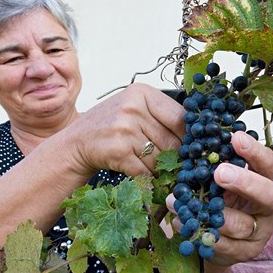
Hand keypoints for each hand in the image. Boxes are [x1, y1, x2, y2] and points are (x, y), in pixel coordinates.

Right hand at [68, 83, 185, 176]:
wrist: (76, 143)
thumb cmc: (110, 126)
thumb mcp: (133, 109)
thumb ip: (161, 116)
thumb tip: (197, 138)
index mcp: (141, 93)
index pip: (180, 117)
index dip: (190, 137)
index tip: (194, 147)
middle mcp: (132, 108)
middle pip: (172, 141)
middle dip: (177, 158)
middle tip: (179, 166)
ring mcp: (124, 130)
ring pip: (161, 159)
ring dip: (163, 170)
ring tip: (160, 171)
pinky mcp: (118, 152)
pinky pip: (146, 172)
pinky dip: (150, 179)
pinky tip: (148, 178)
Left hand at [168, 131, 272, 264]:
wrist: (217, 241)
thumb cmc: (217, 199)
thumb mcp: (216, 181)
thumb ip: (211, 165)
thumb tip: (191, 140)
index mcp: (263, 180)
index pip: (266, 163)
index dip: (254, 151)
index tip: (235, 137)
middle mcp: (267, 205)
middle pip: (266, 193)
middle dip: (244, 182)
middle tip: (220, 173)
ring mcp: (260, 232)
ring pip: (242, 225)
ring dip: (212, 214)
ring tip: (181, 203)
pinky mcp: (247, 253)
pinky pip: (226, 246)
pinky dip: (203, 235)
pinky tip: (184, 223)